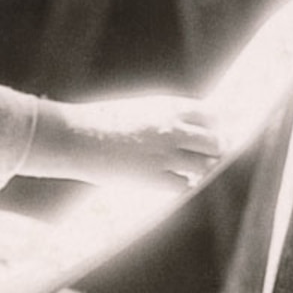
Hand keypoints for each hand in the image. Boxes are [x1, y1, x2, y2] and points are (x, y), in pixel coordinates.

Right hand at [28, 94, 221, 189]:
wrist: (77, 137)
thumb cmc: (104, 121)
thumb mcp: (140, 108)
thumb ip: (166, 116)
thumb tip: (189, 129)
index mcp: (169, 107)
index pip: (211, 115)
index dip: (216, 127)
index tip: (215, 134)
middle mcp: (173, 128)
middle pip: (215, 142)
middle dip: (214, 151)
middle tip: (208, 157)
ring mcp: (165, 154)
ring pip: (204, 165)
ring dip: (200, 169)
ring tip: (191, 171)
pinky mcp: (154, 178)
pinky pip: (184, 185)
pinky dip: (183, 185)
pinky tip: (173, 182)